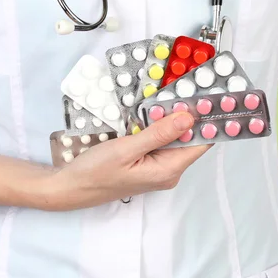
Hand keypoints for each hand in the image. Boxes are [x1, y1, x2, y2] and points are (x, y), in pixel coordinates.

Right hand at [49, 112, 212, 209]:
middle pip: (188, 140)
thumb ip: (159, 134)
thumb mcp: (127, 149)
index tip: (207, 96)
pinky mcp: (147, 165)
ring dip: (169, 120)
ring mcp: (158, 169)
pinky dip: (157, 128)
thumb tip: (189, 118)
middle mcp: (168, 172)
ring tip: (164, 99)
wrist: (71, 187)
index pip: (201, 144)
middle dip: (185, 116)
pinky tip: (149, 115)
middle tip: (181, 90)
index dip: (206, 121)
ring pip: (174, 140)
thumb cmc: (95, 171)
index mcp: (168, 170)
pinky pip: (160, 143)